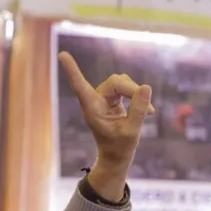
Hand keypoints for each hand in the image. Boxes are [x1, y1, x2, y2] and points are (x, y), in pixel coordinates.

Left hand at [58, 51, 153, 199]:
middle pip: (114, 81)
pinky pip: (126, 86)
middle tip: (149, 110)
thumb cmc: (119, 147)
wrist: (116, 155)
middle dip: (132, 91)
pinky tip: (148, 110)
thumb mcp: (131, 131)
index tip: (61, 55)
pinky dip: (137, 95)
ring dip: (136, 93)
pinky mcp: (112, 98)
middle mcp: (95, 101)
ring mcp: (103, 98)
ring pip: (122, 82)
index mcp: (92, 109)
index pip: (80, 86)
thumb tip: (146, 87)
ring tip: (149, 113)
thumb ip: (138, 110)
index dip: (72, 70)